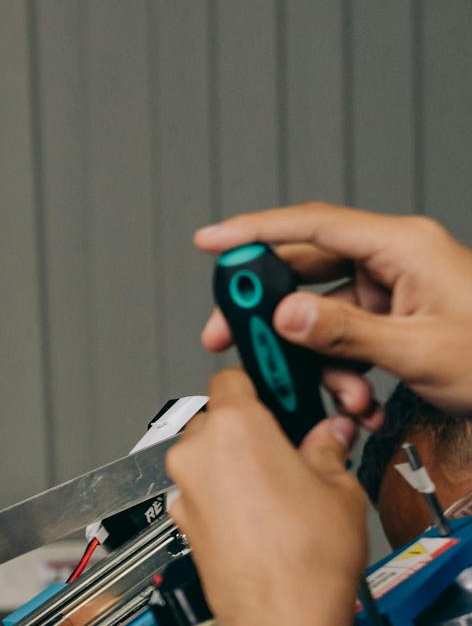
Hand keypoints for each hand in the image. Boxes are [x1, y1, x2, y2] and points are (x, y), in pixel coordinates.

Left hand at [165, 369, 367, 625]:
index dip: (259, 382)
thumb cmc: (305, 558)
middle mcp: (195, 455)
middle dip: (250, 429)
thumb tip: (326, 436)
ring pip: (207, 459)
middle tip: (290, 445)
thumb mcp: (338, 486)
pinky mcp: (182, 525)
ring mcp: (183, 492)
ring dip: (236, 465)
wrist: (282, 617)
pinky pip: (203, 494)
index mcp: (232, 427)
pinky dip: (225, 496)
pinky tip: (262, 516)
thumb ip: (325, 448)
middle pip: (216, 420)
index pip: (233, 378)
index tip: (277, 390)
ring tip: (282, 489)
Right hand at [196, 203, 471, 420]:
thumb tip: (287, 315)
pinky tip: (360, 399)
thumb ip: (343, 332)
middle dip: (272, 313)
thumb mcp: (416, 350)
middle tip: (229, 336)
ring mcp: (398, 287)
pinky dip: (344, 369)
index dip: (253, 232)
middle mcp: (397, 258)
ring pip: (325, 312)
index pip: (312, 226)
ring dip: (319, 360)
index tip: (209, 242)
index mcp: (404, 246)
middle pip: (307, 269)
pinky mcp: (400, 315)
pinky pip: (348, 335)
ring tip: (341, 396)